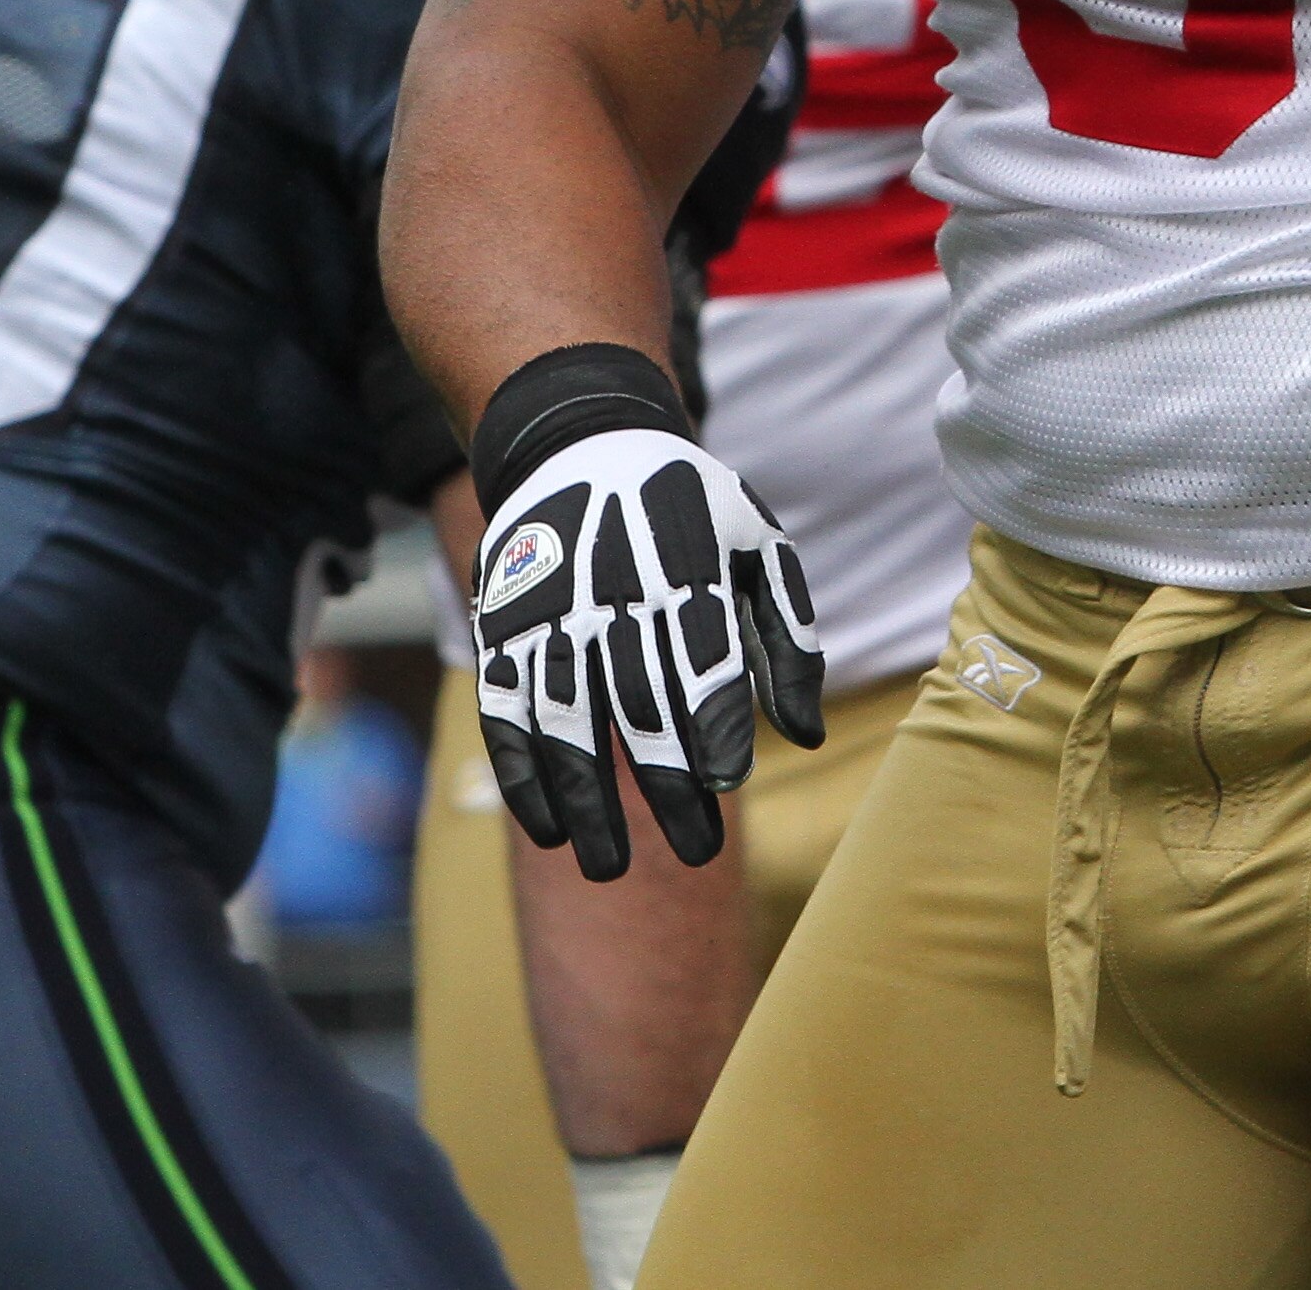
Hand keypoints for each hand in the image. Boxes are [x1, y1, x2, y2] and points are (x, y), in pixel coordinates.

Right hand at [467, 344, 825, 880]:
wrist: (579, 440)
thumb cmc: (689, 507)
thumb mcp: (756, 543)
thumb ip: (788, 637)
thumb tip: (808, 736)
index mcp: (685, 569)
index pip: (702, 668)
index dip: (714, 734)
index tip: (728, 788)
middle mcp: (613, 594)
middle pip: (639, 708)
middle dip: (668, 789)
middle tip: (696, 853)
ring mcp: (549, 614)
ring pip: (565, 725)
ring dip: (587, 804)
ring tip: (610, 869)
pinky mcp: (502, 630)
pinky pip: (506, 714)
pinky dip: (523, 776)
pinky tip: (550, 830)